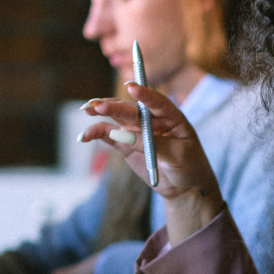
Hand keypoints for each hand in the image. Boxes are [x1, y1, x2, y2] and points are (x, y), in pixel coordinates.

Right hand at [79, 85, 224, 243]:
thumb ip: (151, 144)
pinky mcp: (125, 143)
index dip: (145, 94)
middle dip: (114, 106)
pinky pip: (108, 135)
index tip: (132, 87)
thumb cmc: (189, 166)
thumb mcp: (176, 155)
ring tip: (87, 109)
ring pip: (116, 117)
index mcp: (171, 117)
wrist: (184, 186)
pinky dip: (95, 133)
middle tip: (98, 106)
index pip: (158, 102)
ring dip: (101, 111)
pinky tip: (84, 136)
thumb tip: (121, 134)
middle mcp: (151, 119)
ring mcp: (137, 130)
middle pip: (131, 109)